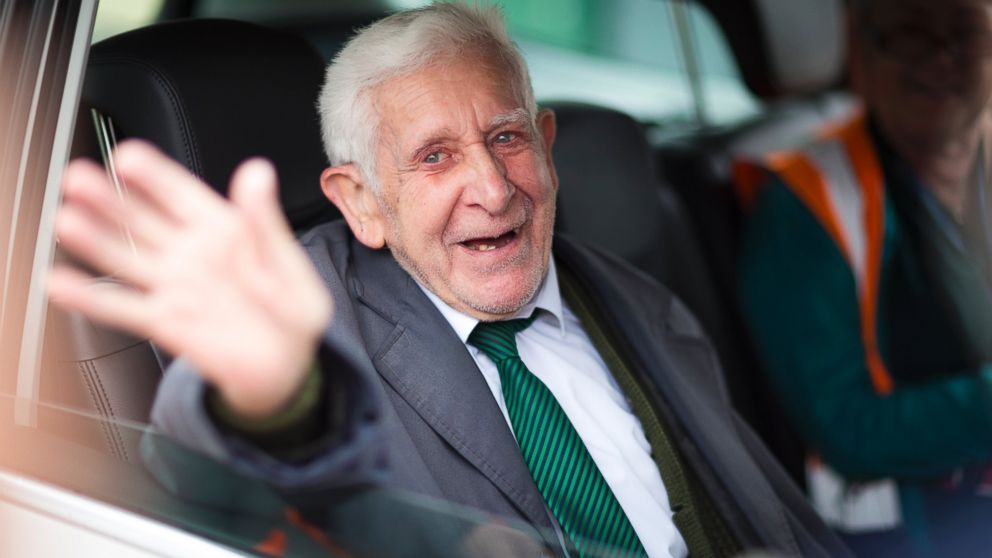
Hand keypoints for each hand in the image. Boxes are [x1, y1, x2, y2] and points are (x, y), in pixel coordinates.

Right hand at [48, 140, 332, 418]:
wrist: (286, 367)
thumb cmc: (291, 312)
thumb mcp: (289, 263)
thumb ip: (265, 221)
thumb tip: (257, 172)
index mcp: (225, 229)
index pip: (182, 194)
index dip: (154, 174)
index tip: (127, 157)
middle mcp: (191, 253)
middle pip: (143, 219)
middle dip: (110, 199)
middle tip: (79, 178)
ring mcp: (175, 286)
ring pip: (126, 258)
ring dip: (95, 240)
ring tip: (66, 220)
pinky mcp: (165, 322)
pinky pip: (124, 307)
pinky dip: (92, 297)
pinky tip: (63, 282)